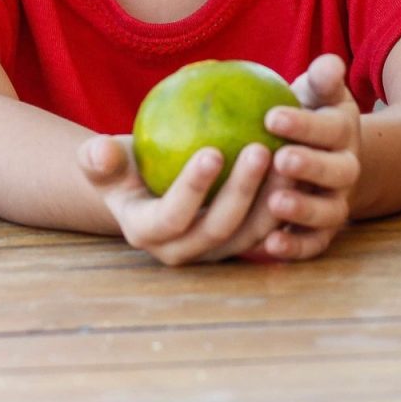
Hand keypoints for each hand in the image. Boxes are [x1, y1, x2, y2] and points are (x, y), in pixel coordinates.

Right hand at [78, 134, 282, 265]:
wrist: (148, 189)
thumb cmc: (126, 166)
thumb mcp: (105, 162)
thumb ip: (98, 159)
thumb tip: (98, 151)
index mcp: (147, 233)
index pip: (172, 217)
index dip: (192, 189)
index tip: (212, 150)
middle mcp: (183, 251)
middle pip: (220, 227)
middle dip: (243, 192)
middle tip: (262, 149)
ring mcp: (216, 252)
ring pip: (252, 232)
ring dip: (274, 199)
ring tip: (290, 159)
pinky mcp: (242, 243)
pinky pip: (270, 225)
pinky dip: (286, 200)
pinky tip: (302, 163)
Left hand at [258, 54, 361, 260]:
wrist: (326, 158)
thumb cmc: (310, 116)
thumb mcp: (319, 93)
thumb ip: (323, 79)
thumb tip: (328, 63)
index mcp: (343, 133)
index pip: (330, 127)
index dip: (304, 125)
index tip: (271, 117)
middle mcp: (346, 170)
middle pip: (337, 172)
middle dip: (310, 166)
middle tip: (280, 159)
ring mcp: (336, 203)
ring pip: (328, 213)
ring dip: (304, 210)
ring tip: (275, 204)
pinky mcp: (322, 233)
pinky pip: (314, 245)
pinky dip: (296, 248)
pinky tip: (269, 246)